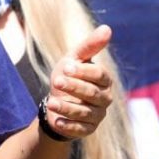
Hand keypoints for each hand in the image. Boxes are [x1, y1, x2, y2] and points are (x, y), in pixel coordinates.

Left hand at [45, 24, 113, 140]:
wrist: (55, 101)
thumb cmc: (67, 76)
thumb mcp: (74, 58)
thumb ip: (90, 45)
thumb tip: (107, 28)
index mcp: (104, 80)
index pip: (100, 75)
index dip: (84, 71)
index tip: (66, 67)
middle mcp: (105, 98)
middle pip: (92, 94)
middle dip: (73, 87)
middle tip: (56, 81)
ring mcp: (98, 115)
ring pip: (85, 112)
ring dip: (67, 107)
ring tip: (51, 102)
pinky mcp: (88, 130)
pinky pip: (80, 129)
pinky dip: (68, 125)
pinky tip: (57, 120)